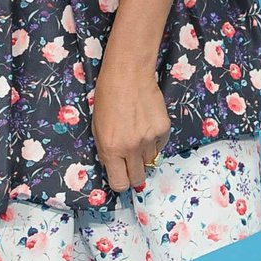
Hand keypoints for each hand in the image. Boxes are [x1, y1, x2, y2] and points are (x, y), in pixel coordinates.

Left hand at [91, 65, 170, 194]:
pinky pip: (160, 145)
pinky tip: (146, 125)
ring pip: (150, 161)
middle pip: (138, 179)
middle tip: (130, 163)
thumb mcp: (97, 128)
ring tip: (137, 136)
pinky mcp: (164, 130)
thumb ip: (106, 151)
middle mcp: (131, 148)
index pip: (120, 184)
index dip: (120, 182)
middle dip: (133, 174)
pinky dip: (154, 141)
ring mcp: (150, 140)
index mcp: (111, 149)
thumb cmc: (107, 99)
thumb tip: (115, 168)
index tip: (120, 177)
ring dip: (144, 155)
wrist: (128, 76)